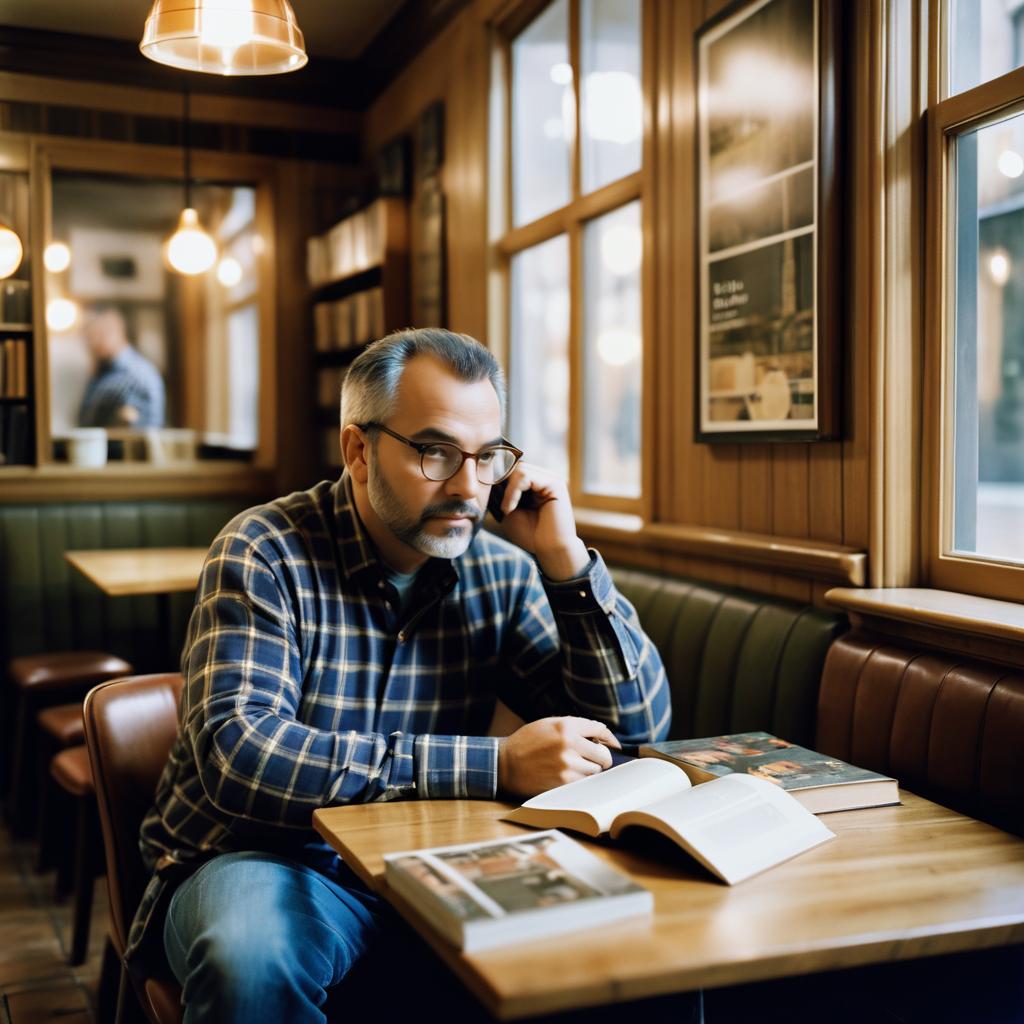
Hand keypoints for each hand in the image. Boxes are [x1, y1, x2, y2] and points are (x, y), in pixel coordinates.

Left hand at [492, 462, 588, 579]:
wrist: (550, 551)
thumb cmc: (530, 535)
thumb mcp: (508, 510)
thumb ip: (501, 493)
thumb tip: (486, 473)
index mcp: (535, 484)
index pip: (511, 469)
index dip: (495, 479)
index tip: (483, 494)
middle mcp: (544, 478)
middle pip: (514, 466)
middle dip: (500, 483)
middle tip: (496, 504)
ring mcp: (550, 478)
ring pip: (519, 468)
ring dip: (506, 490)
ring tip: (506, 510)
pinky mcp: (555, 483)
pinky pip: (524, 475)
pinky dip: (512, 492)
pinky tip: (510, 509)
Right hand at [497, 716, 621, 797]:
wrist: (505, 764)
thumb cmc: (527, 742)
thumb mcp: (548, 724)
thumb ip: (574, 727)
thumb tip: (599, 734)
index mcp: (566, 726)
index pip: (599, 729)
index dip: (609, 737)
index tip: (614, 744)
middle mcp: (569, 744)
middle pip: (603, 754)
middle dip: (600, 756)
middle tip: (593, 758)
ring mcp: (567, 765)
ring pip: (595, 771)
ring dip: (589, 769)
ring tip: (574, 766)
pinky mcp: (563, 783)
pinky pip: (584, 782)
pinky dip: (580, 779)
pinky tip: (568, 775)